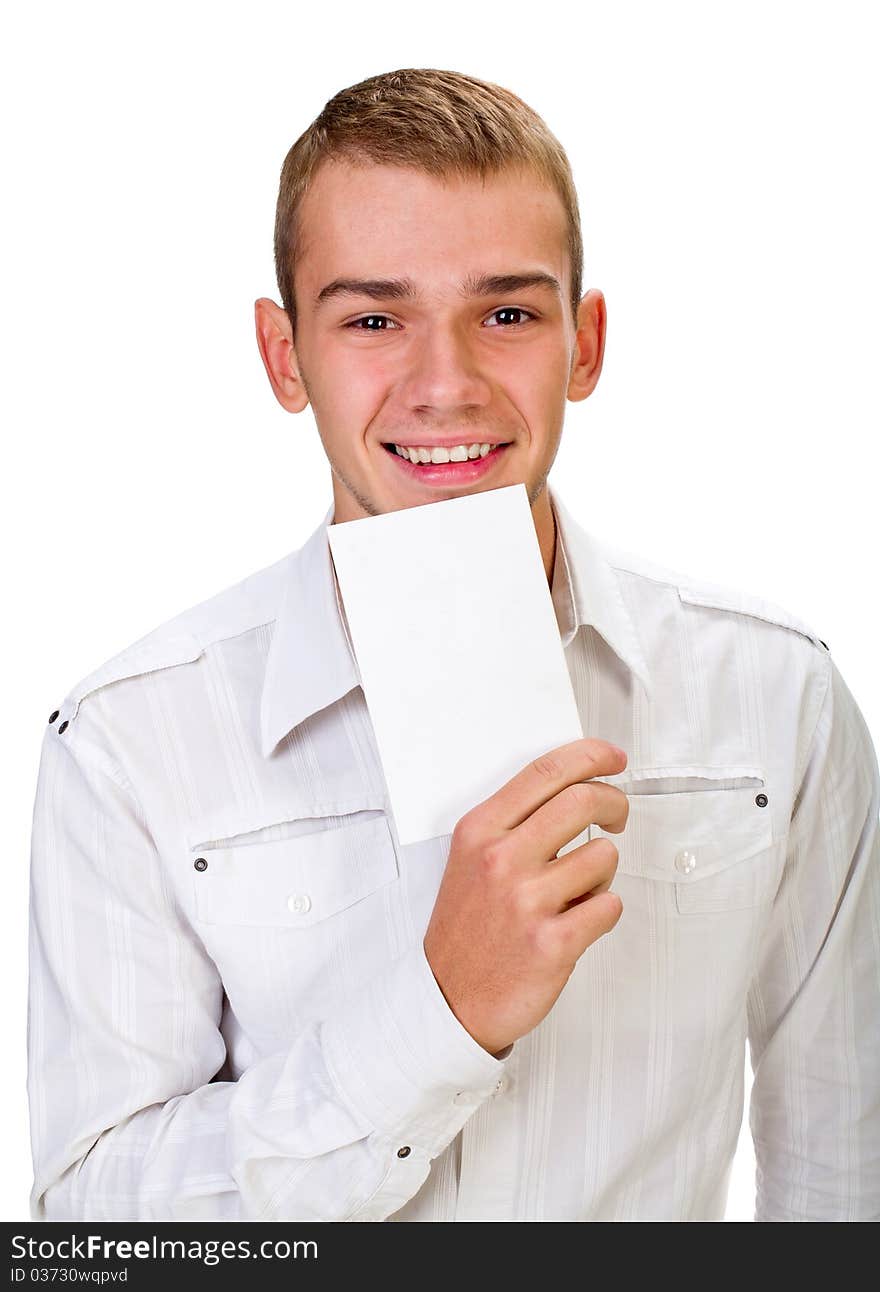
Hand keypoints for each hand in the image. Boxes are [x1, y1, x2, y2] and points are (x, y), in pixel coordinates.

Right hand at [423, 738, 628, 1055]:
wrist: (448, 999)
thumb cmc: (465, 930)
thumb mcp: (470, 859)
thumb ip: (513, 823)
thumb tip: (571, 789)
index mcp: (480, 831)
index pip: (544, 772)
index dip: (590, 757)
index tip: (613, 758)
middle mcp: (501, 859)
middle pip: (583, 800)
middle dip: (614, 803)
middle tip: (617, 814)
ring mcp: (527, 900)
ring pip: (605, 856)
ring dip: (603, 872)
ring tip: (578, 891)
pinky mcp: (553, 941)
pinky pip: (610, 905)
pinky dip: (603, 911)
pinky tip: (578, 921)